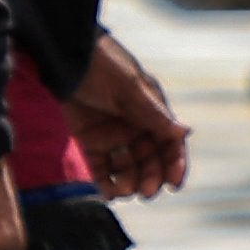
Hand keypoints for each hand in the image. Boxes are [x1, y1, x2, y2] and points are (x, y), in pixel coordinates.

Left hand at [70, 35, 191, 200]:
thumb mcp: (129, 88)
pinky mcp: (89, 141)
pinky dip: (104, 182)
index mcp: (153, 113)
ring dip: (129, 182)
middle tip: (146, 193)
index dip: (174, 165)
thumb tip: (185, 131)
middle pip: (149, 160)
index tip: (174, 185)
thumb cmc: (103, 65)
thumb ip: (153, 113)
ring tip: (124, 192)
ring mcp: (113, 135)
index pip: (170, 144)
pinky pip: (100, 167)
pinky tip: (107, 194)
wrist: (64, 55)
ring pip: (127, 167)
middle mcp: (136, 127)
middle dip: (150, 178)